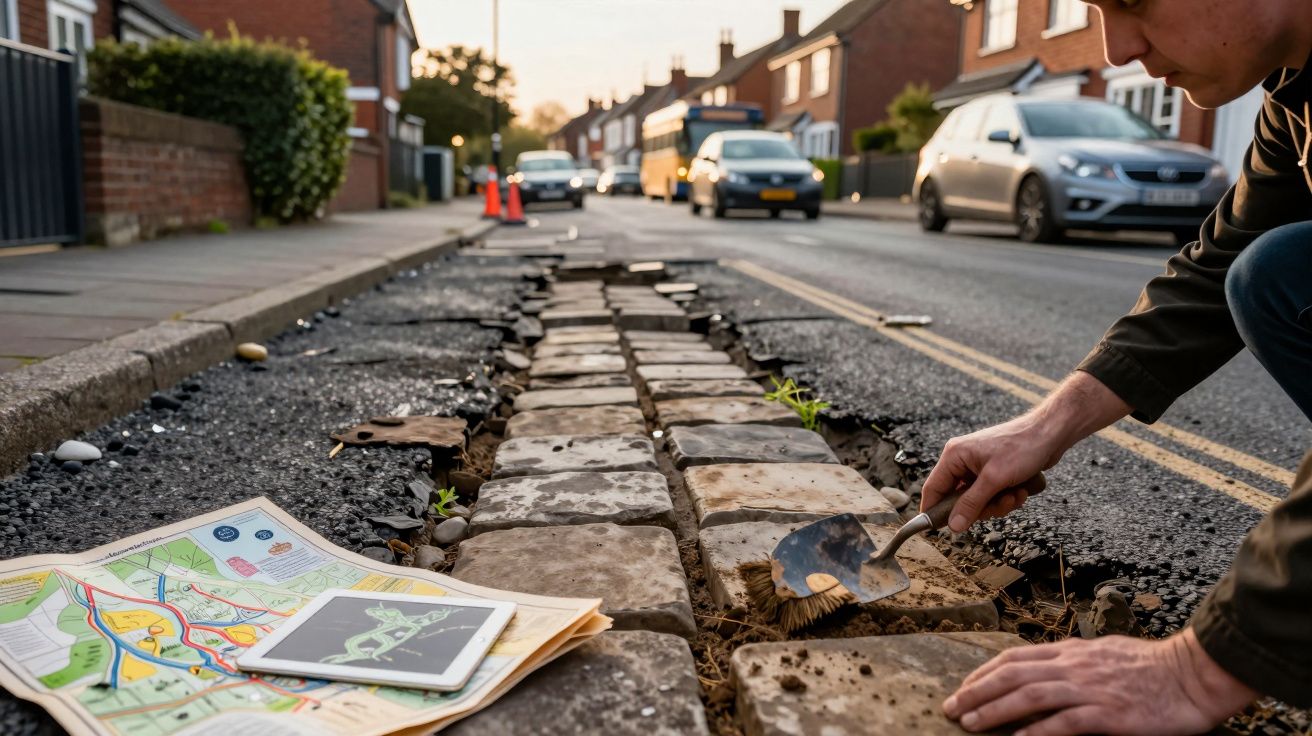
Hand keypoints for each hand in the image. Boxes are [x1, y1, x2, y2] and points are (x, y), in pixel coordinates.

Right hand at [920, 413, 1057, 531]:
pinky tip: (1020, 491)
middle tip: (998, 505)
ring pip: (977, 501)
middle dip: (981, 507)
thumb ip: (971, 504)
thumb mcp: (994, 480)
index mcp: (954, 456)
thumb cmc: (1022, 447)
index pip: (933, 489)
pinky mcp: (993, 473)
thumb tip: (953, 525)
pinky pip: (991, 496)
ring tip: (1014, 495)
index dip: (934, 511)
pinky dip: (1005, 498)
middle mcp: (962, 461)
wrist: (1050, 434)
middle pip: (958, 499)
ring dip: (997, 504)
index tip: (940, 530)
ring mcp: (978, 467)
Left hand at [942, 629, 1258, 735]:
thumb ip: (1073, 663)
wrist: (1193, 675)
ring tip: (969, 723)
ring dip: (994, 709)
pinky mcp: (1109, 714)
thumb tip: (1045, 671)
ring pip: (1029, 695)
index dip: (984, 672)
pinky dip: (1036, 731)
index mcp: (1072, 652)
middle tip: (950, 707)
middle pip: (1012, 674)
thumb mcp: (1103, 655)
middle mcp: (1074, 666)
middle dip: (976, 691)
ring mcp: (1090, 689)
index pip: (1015, 658)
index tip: (963, 686)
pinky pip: (1064, 723)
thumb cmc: (1152, 668)